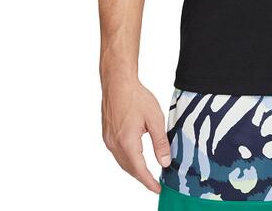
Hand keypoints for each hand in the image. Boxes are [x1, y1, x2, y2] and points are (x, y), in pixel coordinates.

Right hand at [101, 74, 170, 192]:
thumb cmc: (136, 97)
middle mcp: (115, 145)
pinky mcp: (107, 134)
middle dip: (142, 177)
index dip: (149, 182)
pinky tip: (136, 156)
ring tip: (147, 172)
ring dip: (135, 169)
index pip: (140, 170)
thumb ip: (160, 142)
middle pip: (130, 169)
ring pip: (122, 162)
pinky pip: (117, 153)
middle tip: (155, 182)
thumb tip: (164, 162)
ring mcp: (109, 140)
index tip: (158, 189)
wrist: (118, 83)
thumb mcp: (155, 119)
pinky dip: (128, 159)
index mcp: (127, 142)